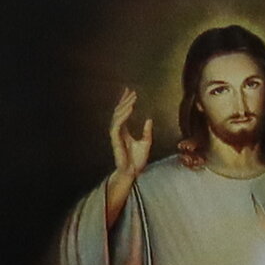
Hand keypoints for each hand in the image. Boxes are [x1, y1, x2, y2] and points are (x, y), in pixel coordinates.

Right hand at [102, 88, 152, 229]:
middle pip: (119, 111)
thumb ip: (146, 132)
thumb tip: (149, 119)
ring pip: (117, 116)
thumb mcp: (146, 143)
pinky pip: (117, 125)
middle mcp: (118, 131)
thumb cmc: (137, 161)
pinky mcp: (115, 140)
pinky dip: (123, 116)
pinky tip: (129, 109)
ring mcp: (116, 135)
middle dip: (124, 100)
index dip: (126, 102)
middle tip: (131, 91)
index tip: (130, 91)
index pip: (123, 113)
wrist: (132, 173)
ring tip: (132, 98)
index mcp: (124, 131)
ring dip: (124, 106)